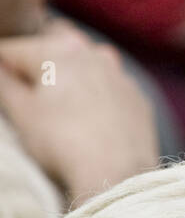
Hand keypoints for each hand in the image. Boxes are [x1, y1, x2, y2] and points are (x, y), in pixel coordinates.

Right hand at [0, 21, 160, 204]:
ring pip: (88, 61)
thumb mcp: (21, 112)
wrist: (116, 170)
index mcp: (58, 51)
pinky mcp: (137, 97)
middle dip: (37, 60)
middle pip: (55, 47)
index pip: (15, 49)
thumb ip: (5, 83)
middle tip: (25, 84)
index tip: (0, 77)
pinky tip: (89, 112)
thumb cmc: (61, 140)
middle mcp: (94, 54)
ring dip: (70, 71)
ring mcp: (120, 74)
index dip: (1, 63)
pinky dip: (97, 91)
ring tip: (56, 95)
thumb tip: (0, 69)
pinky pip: (111, 85)